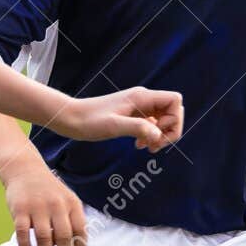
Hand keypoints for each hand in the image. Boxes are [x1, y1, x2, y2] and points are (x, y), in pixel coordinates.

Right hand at [4, 164, 87, 245]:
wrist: (24, 169)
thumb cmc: (48, 191)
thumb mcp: (66, 200)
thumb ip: (72, 222)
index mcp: (72, 204)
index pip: (80, 231)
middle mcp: (56, 205)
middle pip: (64, 238)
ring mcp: (37, 207)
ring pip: (44, 239)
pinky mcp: (19, 209)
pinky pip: (22, 234)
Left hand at [55, 87, 184, 151]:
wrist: (71, 118)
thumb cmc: (89, 121)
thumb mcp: (114, 126)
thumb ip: (138, 128)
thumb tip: (159, 135)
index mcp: (142, 97)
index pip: (175, 101)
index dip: (175, 119)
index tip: (159, 134)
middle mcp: (143, 100)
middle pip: (173, 111)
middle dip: (169, 131)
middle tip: (154, 145)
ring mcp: (138, 107)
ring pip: (164, 119)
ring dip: (160, 135)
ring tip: (146, 147)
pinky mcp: (132, 115)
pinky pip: (152, 124)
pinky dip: (150, 135)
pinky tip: (138, 145)